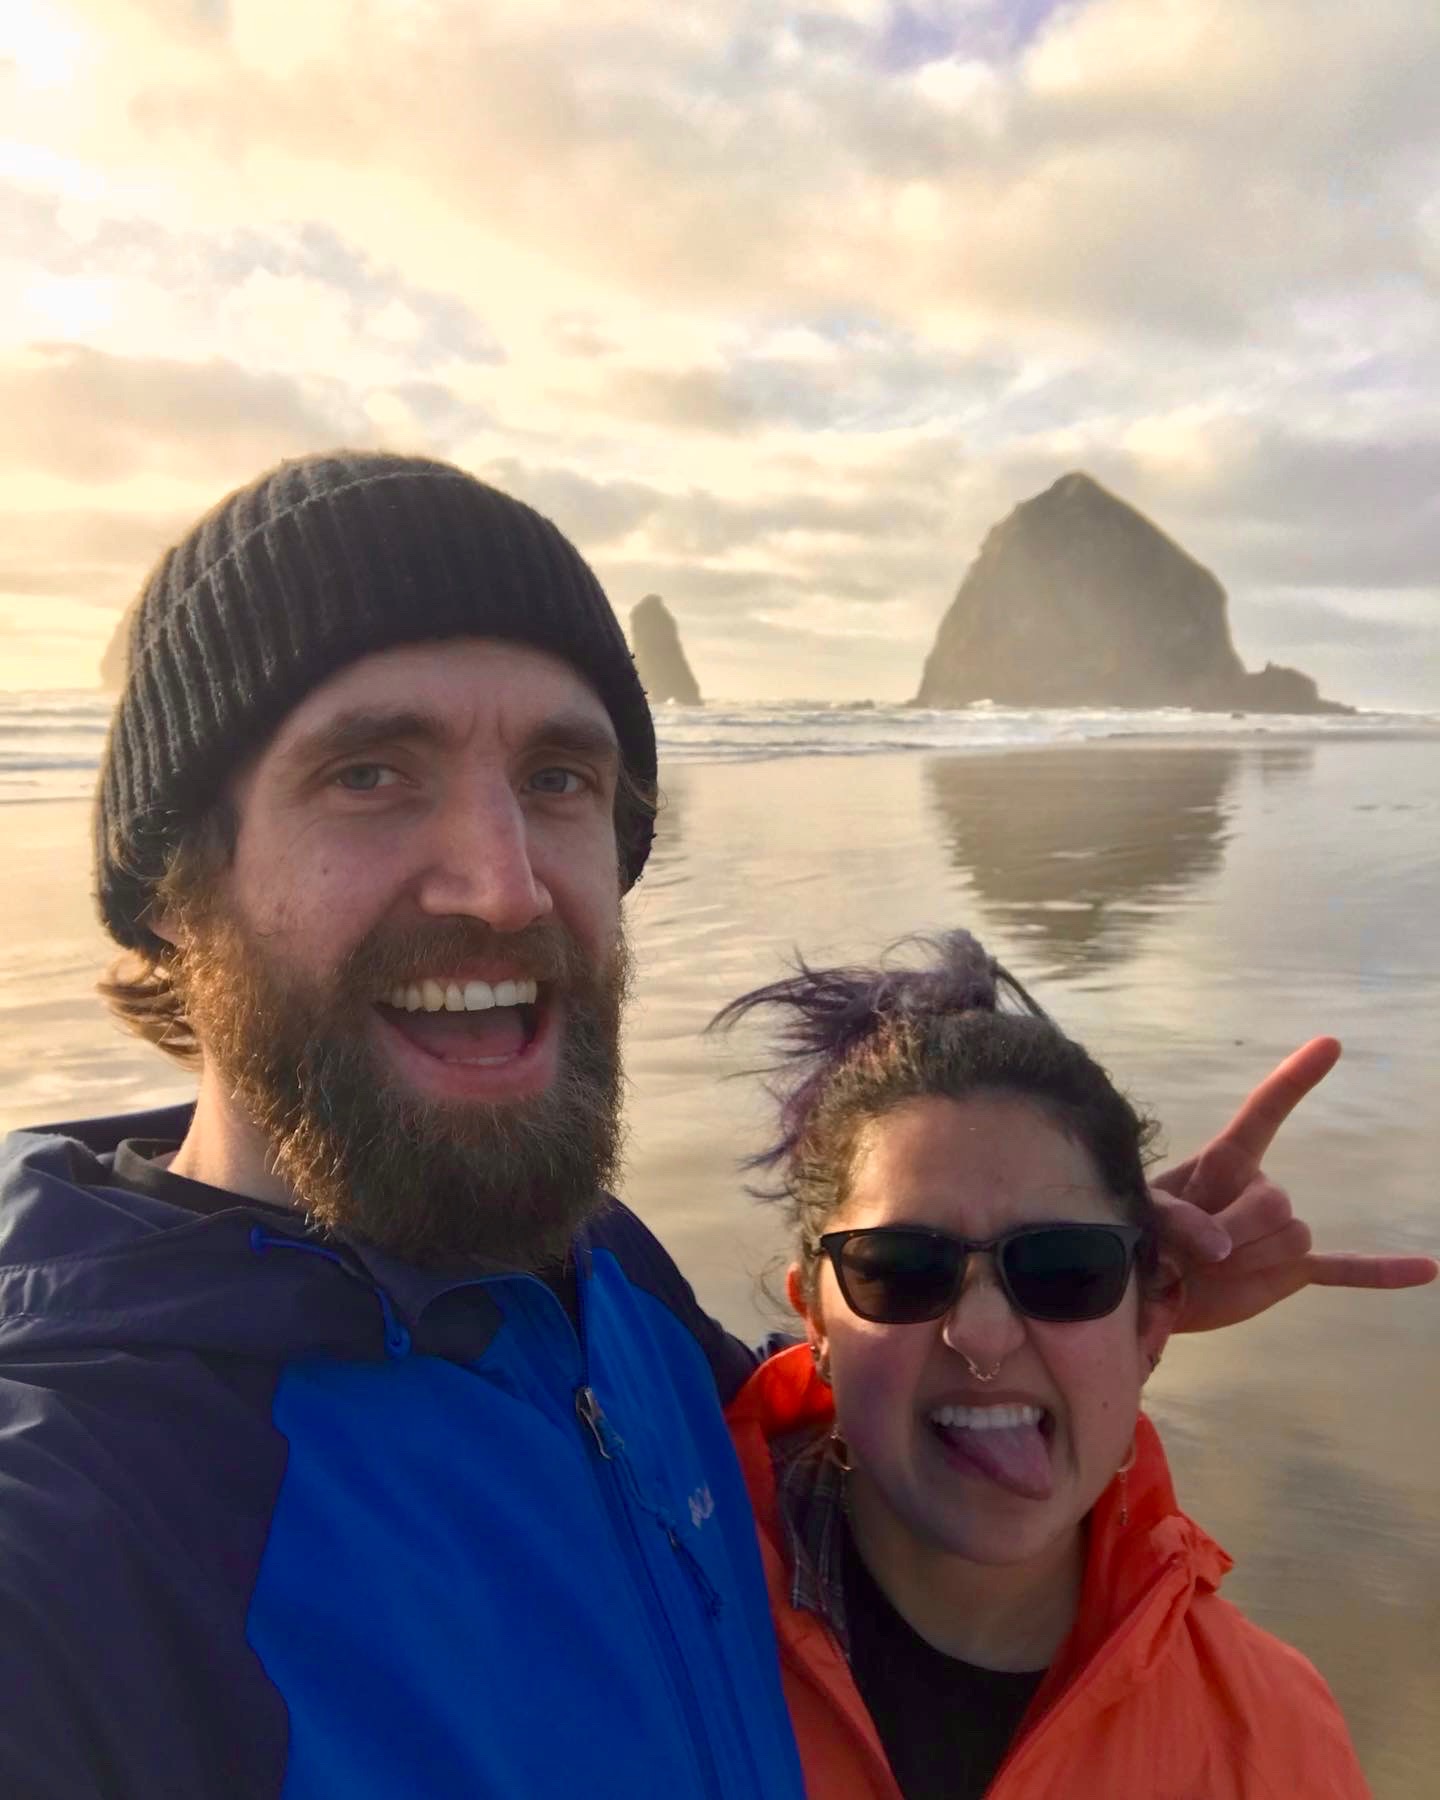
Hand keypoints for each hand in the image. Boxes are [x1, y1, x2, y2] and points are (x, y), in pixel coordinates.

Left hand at [1150, 1037, 1438, 1332]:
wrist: (1149, 1289)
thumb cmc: (1140, 1237)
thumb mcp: (1143, 1214)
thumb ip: (1176, 1220)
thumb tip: (1220, 1245)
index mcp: (1223, 1161)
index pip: (1265, 1111)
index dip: (1294, 1078)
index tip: (1329, 1044)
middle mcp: (1260, 1187)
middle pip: (1277, 1202)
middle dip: (1234, 1233)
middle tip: (1192, 1255)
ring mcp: (1280, 1229)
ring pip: (1294, 1239)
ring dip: (1250, 1262)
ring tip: (1210, 1271)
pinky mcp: (1289, 1270)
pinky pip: (1342, 1269)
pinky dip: (1380, 1272)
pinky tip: (1427, 1269)